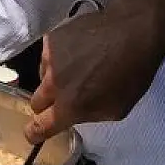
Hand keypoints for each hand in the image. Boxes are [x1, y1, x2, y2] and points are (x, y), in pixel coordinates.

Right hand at [24, 1, 164, 143]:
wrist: (132, 30)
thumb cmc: (131, 74)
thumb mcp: (116, 108)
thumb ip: (87, 115)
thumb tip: (74, 113)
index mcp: (70, 105)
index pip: (39, 126)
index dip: (34, 133)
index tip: (32, 133)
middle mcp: (53, 83)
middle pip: (36, 102)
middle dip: (47, 104)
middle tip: (64, 95)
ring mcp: (48, 58)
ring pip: (41, 76)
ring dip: (53, 78)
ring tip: (76, 66)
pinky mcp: (50, 38)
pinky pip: (48, 56)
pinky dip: (58, 57)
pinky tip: (76, 50)